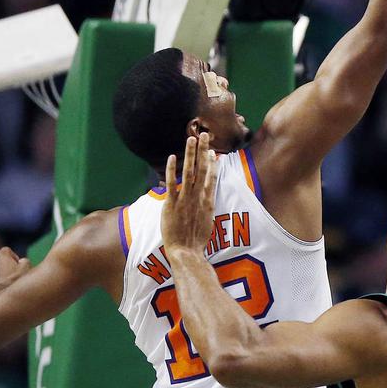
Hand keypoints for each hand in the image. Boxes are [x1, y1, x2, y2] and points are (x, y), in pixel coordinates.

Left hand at [0, 247, 30, 292]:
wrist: (3, 299)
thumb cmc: (17, 281)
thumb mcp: (28, 268)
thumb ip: (24, 261)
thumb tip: (21, 261)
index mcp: (2, 256)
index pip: (6, 251)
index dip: (12, 257)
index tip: (17, 265)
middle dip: (3, 267)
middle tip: (11, 276)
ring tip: (5, 285)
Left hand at [162, 133, 217, 255]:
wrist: (187, 252)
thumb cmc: (196, 242)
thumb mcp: (206, 224)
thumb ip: (205, 211)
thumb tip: (205, 205)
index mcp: (207, 202)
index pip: (211, 177)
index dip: (212, 164)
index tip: (214, 152)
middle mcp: (198, 197)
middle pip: (202, 169)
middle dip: (204, 151)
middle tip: (205, 135)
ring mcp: (186, 199)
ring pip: (190, 172)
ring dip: (191, 154)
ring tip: (192, 139)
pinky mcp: (172, 204)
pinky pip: (172, 184)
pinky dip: (172, 170)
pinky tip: (172, 157)